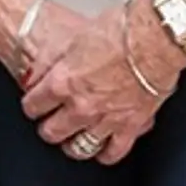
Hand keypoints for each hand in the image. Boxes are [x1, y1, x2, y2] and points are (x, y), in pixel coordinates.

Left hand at [18, 0, 175, 165]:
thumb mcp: (72, 37)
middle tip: (48, 123)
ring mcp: (106, 120)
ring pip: (80, 147)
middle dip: (47, 128)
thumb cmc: (118, 31)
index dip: (31, 104)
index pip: (33, 105)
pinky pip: (114, 152)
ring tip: (70, 140)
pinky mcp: (131, 126)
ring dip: (72, 144)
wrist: (154, 39)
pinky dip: (105, 154)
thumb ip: (51, 60)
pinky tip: (101, 150)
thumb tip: (36, 71)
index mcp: (62, 82)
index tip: (33, 104)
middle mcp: (81, 106)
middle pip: (52, 132)